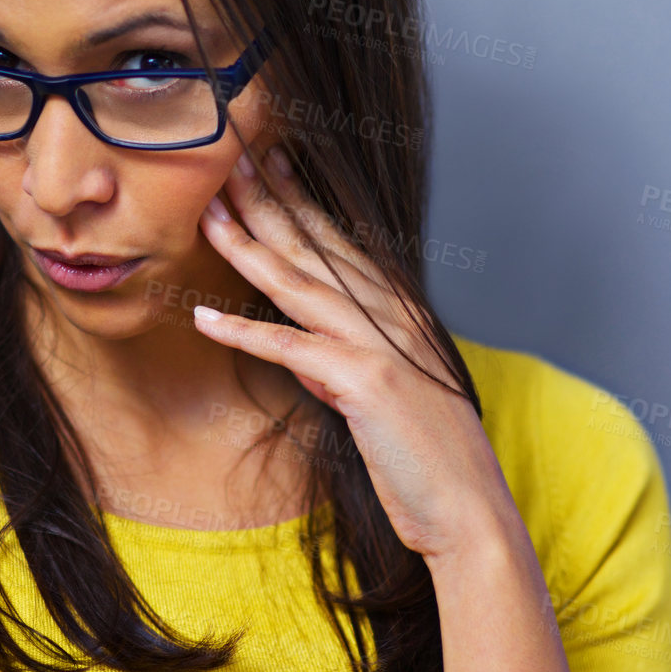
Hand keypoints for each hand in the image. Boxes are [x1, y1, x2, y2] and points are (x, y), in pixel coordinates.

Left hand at [193, 143, 522, 562]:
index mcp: (400, 312)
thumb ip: (345, 366)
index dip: (300, 202)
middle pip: (315, 248)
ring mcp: (380, 344)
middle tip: (230, 162)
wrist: (468, 509)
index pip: (340, 244)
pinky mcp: (366, 381)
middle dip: (268, 202)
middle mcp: (392, 315)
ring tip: (207, 215)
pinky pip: (290, 348)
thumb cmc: (427, 458)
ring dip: (247, 246)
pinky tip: (202, 317)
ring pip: (298, 284)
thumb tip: (306, 356)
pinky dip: (242, 333)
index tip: (267, 165)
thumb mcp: (385, 397)